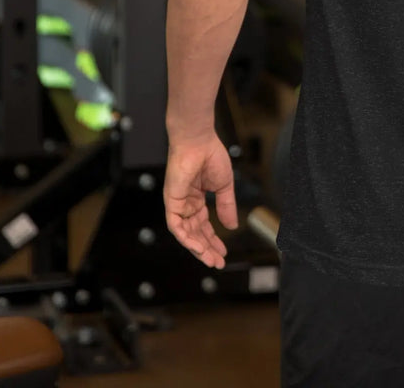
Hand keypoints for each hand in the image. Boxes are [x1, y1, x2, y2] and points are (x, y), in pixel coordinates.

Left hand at [163, 132, 238, 267]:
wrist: (199, 141)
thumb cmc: (210, 155)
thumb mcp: (223, 186)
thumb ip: (227, 206)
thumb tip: (232, 226)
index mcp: (196, 199)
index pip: (203, 225)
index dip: (213, 239)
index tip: (223, 252)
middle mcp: (185, 204)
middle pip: (195, 232)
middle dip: (207, 248)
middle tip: (217, 262)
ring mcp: (177, 204)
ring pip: (185, 233)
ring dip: (198, 248)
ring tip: (210, 259)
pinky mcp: (171, 202)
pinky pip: (176, 226)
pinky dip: (186, 238)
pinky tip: (198, 247)